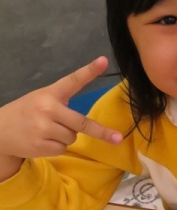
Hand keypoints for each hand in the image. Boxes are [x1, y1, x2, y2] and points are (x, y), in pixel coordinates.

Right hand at [0, 57, 122, 163]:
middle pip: (82, 123)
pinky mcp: (40, 145)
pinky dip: (57, 147)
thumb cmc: (26, 113)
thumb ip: (61, 105)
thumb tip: (84, 125)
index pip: (72, 80)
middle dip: (101, 132)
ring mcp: (43, 128)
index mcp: (50, 93)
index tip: (103, 61)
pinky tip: (42, 141)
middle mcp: (47, 109)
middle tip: (117, 138)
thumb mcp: (41, 100)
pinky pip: (62, 148)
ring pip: (72, 137)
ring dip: (65, 137)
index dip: (89, 71)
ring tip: (47, 131)